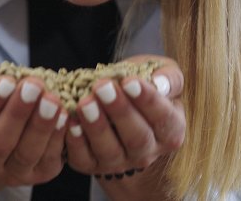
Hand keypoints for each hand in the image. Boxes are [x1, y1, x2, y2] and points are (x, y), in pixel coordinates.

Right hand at [0, 68, 67, 186]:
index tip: (6, 80)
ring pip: (25, 154)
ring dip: (41, 126)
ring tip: (52, 98)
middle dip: (18, 113)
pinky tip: (64, 115)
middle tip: (33, 85)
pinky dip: (58, 138)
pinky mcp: (34, 176)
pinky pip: (47, 161)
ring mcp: (8, 175)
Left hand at [65, 55, 184, 178]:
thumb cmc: (139, 87)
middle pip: (137, 138)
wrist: (116, 112)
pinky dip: (75, 142)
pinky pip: (83, 158)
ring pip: (109, 151)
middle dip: (118, 111)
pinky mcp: (91, 165)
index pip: (163, 118)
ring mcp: (119, 162)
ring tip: (84, 103)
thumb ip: (169, 77)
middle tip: (102, 87)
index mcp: (170, 130)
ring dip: (96, 126)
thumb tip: (159, 81)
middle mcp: (146, 152)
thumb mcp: (160, 75)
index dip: (147, 101)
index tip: (129, 81)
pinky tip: (70, 121)